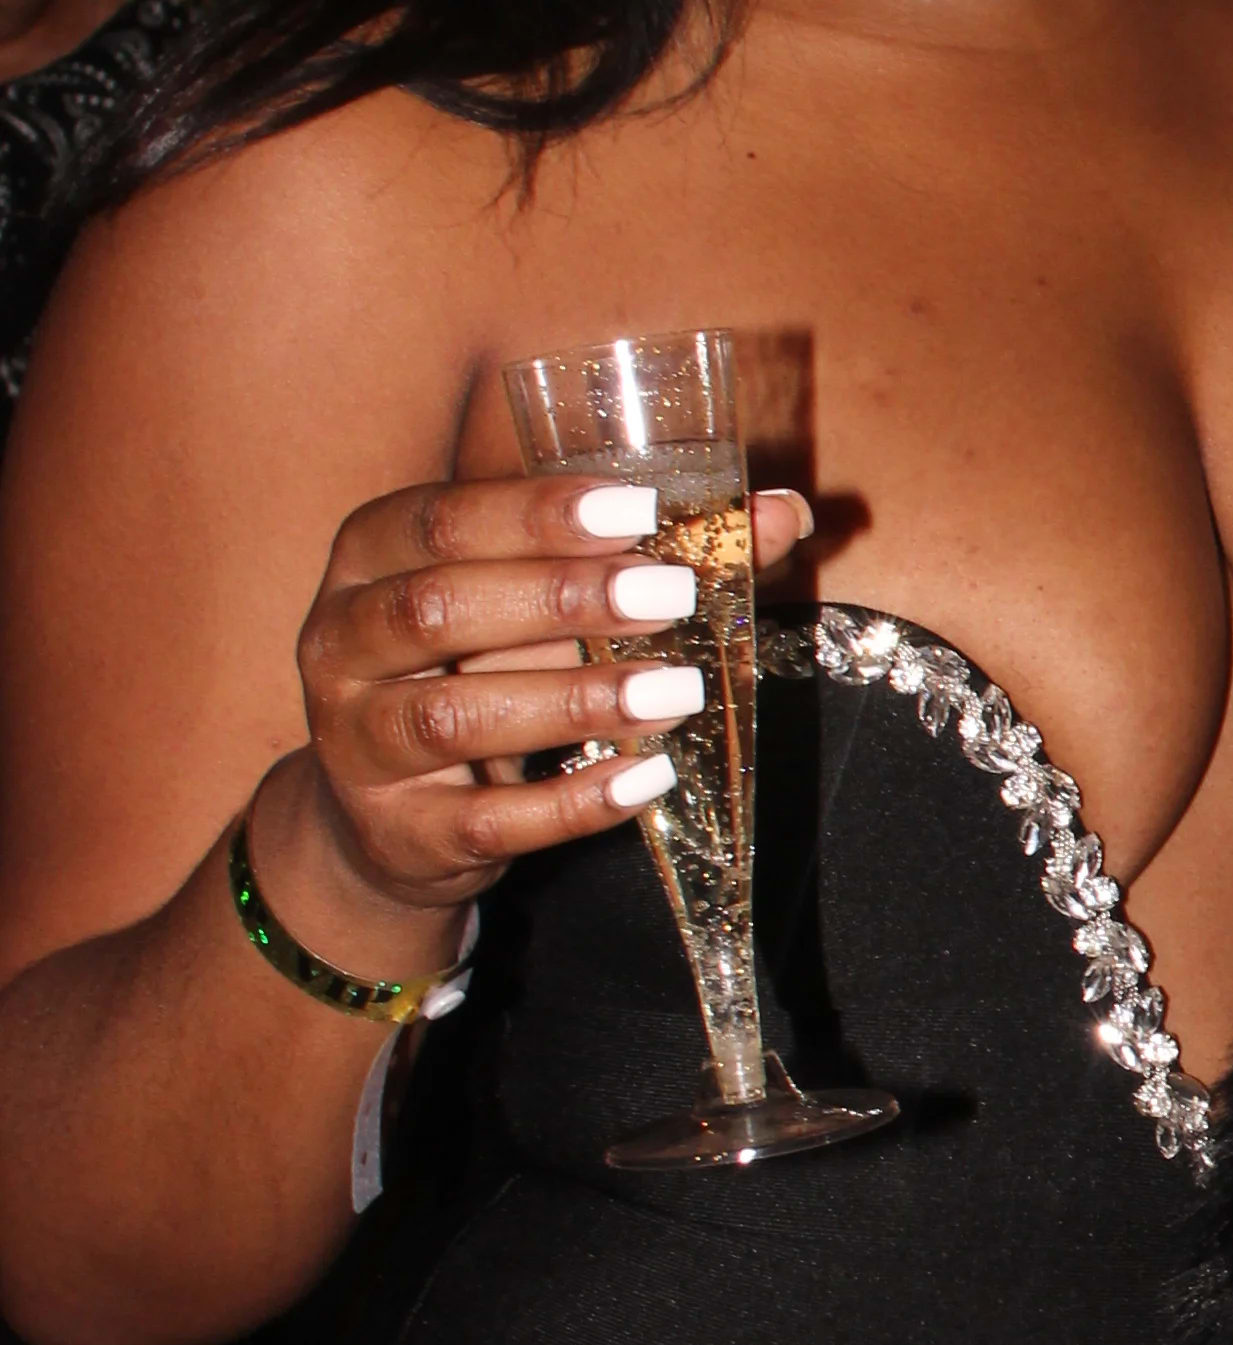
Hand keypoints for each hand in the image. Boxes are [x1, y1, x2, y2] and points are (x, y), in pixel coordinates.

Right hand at [241, 471, 812, 976]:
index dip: (537, 512)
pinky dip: (573, 804)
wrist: (389, 817)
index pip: (441, 517)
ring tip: (678, 693)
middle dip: (560, 597)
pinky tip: (648, 778)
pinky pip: (487, 820)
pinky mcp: (398, 833)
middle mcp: (339, 642)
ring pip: (453, 717)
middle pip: (437, 606)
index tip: (641, 511)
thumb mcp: (539, 607)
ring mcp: (356, 744)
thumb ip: (648, 558)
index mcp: (369, 557)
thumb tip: (781, 513)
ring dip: (574, 701)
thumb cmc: (479, 671)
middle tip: (674, 595)